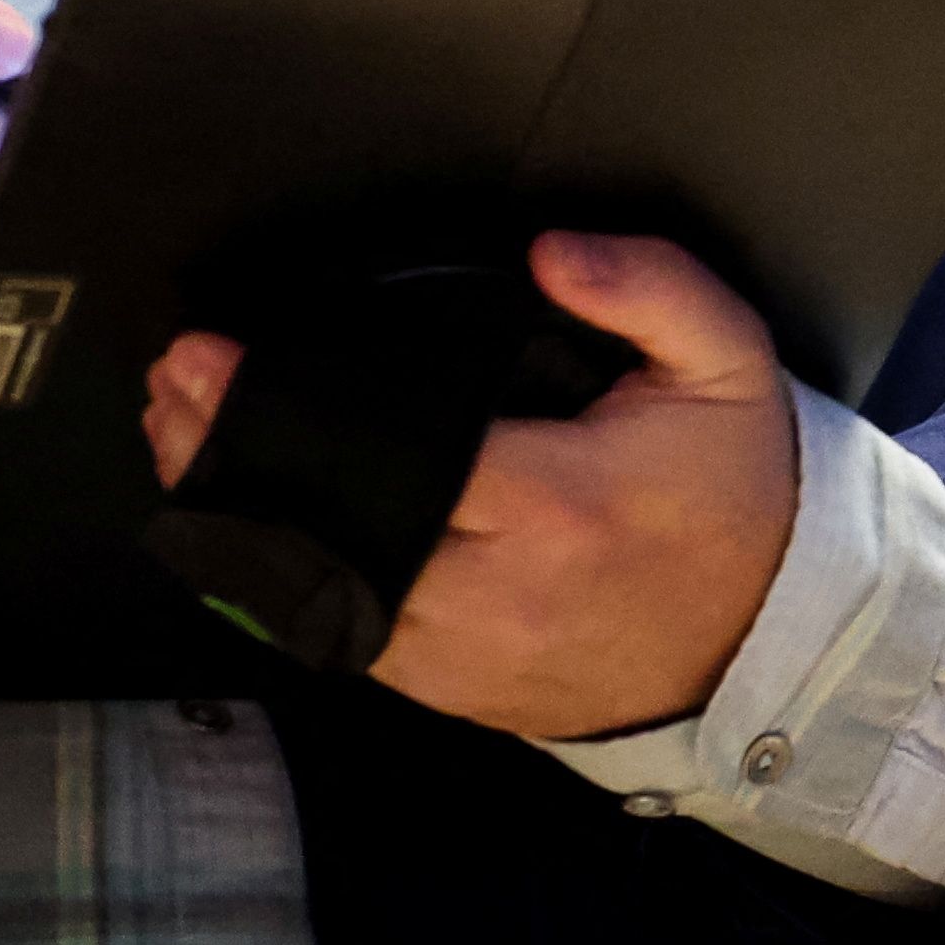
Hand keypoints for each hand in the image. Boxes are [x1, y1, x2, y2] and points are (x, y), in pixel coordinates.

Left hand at [141, 232, 797, 740]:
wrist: (770, 637)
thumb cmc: (737, 494)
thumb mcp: (729, 362)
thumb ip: (649, 287)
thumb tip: (552, 252)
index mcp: (555, 505)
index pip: (385, 455)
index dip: (276, 409)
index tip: (208, 358)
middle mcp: (493, 594)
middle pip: (318, 528)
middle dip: (226, 453)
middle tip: (174, 385)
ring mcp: (463, 658)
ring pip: (310, 592)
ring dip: (240, 516)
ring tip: (188, 440)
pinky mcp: (450, 691)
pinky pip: (340, 633)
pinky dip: (284, 576)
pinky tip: (251, 518)